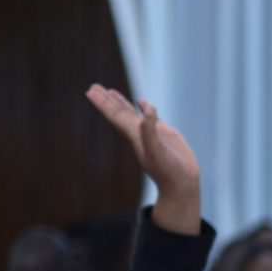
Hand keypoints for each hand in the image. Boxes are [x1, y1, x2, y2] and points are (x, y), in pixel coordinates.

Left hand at [86, 86, 200, 234]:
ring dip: (121, 103)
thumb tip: (148, 108)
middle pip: (118, 113)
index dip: (103, 103)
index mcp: (134, 135)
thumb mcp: (157, 151)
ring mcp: (151, 132)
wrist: (180, 183)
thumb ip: (150, 130)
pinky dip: (145, 108)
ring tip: (110, 91)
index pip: (114, 116)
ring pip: (132, 114)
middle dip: (106, 100)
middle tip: (94, 87)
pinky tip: (142, 102)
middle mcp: (139, 132)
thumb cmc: (168, 171)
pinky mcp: (164, 133)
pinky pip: (151, 117)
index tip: (91, 91)